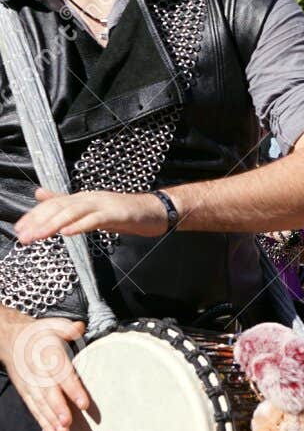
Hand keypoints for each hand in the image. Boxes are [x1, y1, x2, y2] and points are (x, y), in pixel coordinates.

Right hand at [0, 313, 90, 430]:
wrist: (9, 339)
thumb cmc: (38, 334)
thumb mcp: (52, 325)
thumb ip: (67, 328)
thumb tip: (80, 327)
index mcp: (46, 356)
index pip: (61, 374)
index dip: (72, 389)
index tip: (84, 404)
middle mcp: (37, 373)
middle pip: (49, 394)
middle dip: (58, 410)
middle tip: (69, 424)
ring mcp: (30, 385)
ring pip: (41, 406)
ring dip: (51, 422)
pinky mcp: (26, 393)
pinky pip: (35, 410)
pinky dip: (43, 423)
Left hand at [14, 188, 167, 244]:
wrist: (157, 210)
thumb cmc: (125, 213)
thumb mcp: (92, 208)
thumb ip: (66, 202)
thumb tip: (40, 194)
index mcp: (82, 198)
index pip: (52, 205)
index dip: (34, 216)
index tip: (19, 230)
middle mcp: (89, 198)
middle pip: (59, 208)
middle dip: (38, 222)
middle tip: (23, 237)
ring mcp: (103, 204)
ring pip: (73, 212)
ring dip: (53, 225)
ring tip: (37, 236)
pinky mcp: (117, 214)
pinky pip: (95, 220)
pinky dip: (80, 225)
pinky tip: (67, 233)